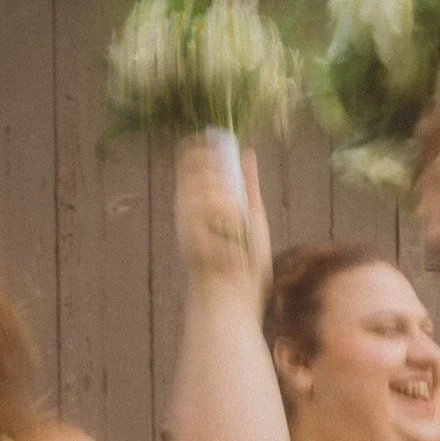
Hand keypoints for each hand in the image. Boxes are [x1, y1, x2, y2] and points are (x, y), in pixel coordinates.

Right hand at [175, 133, 269, 290]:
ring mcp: (187, 220)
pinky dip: (227, 210)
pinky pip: (209, 205)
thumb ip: (249, 187)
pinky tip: (234, 222)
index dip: (202, 146)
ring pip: (204, 185)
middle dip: (217, 167)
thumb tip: (247, 154)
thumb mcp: (252, 217)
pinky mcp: (189, 232)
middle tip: (235, 186)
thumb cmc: (244, 263)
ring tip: (237, 216)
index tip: (219, 142)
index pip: (190, 162)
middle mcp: (187, 208)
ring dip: (226, 193)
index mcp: (198, 201)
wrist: (236, 298)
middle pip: (194, 168)